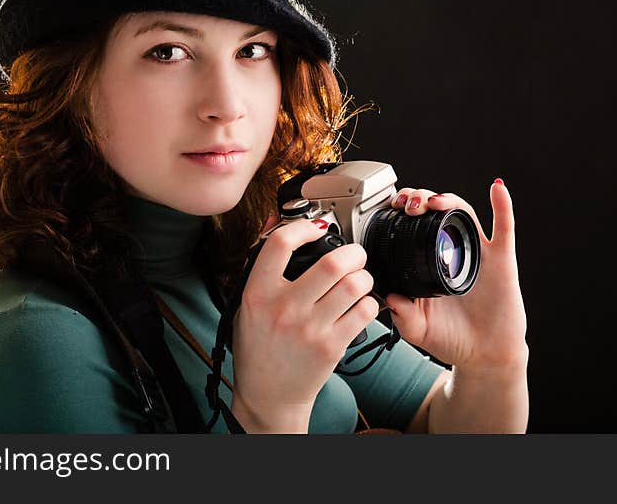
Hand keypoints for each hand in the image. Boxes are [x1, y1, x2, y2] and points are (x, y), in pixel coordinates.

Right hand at [231, 215, 380, 431]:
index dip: (303, 227)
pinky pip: (365, 311)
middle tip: (353, 256)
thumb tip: (274, 222)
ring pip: (355, 284)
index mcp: (258, 293)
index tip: (316, 228)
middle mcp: (284, 309)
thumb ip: (261, 265)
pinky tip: (360, 305)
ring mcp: (310, 329)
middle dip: (352, 252)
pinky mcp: (332, 346)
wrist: (268, 394)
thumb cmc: (258, 347)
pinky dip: (369, 303)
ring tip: (358, 281)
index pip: (279, 244)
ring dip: (364, 277)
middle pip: (332, 262)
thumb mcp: (247, 303)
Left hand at [383, 180, 526, 371]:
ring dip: (447, 199)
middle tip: (407, 203)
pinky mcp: (501, 260)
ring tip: (432, 201)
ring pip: (463, 213)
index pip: (413, 224)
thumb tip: (390, 297)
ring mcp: (476, 253)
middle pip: (436, 211)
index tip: (391, 206)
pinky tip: (497, 189)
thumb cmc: (452, 339)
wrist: (485, 356)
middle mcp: (451, 251)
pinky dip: (503, 207)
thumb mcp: (418, 330)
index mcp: (428, 262)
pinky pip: (504, 229)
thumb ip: (403, 317)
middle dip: (420, 199)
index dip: (402, 210)